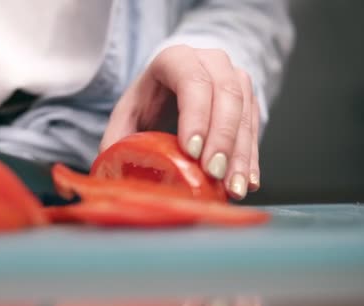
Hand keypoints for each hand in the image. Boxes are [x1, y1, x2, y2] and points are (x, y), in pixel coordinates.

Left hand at [100, 45, 260, 199]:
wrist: (174, 86)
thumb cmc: (148, 101)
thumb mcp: (127, 114)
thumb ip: (116, 139)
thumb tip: (108, 172)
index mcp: (175, 59)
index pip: (192, 81)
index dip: (196, 116)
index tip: (192, 151)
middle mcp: (211, 61)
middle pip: (226, 95)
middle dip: (222, 139)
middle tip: (213, 173)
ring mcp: (234, 77)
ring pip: (245, 112)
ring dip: (240, 154)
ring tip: (233, 188)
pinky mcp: (249, 98)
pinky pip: (255, 127)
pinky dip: (251, 157)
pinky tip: (247, 182)